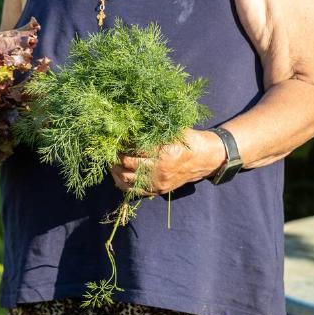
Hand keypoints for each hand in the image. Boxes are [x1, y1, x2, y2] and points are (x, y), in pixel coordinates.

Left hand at [110, 128, 226, 195]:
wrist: (204, 159)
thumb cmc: (188, 141)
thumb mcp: (173, 130)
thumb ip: (154, 129)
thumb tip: (130, 123)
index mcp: (164, 153)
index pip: (135, 149)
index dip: (123, 144)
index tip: (115, 138)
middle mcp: (160, 170)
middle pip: (128, 165)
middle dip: (115, 156)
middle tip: (110, 149)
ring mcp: (158, 182)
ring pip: (127, 180)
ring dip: (115, 171)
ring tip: (111, 162)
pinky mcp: (157, 190)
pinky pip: (134, 191)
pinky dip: (122, 184)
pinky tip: (117, 174)